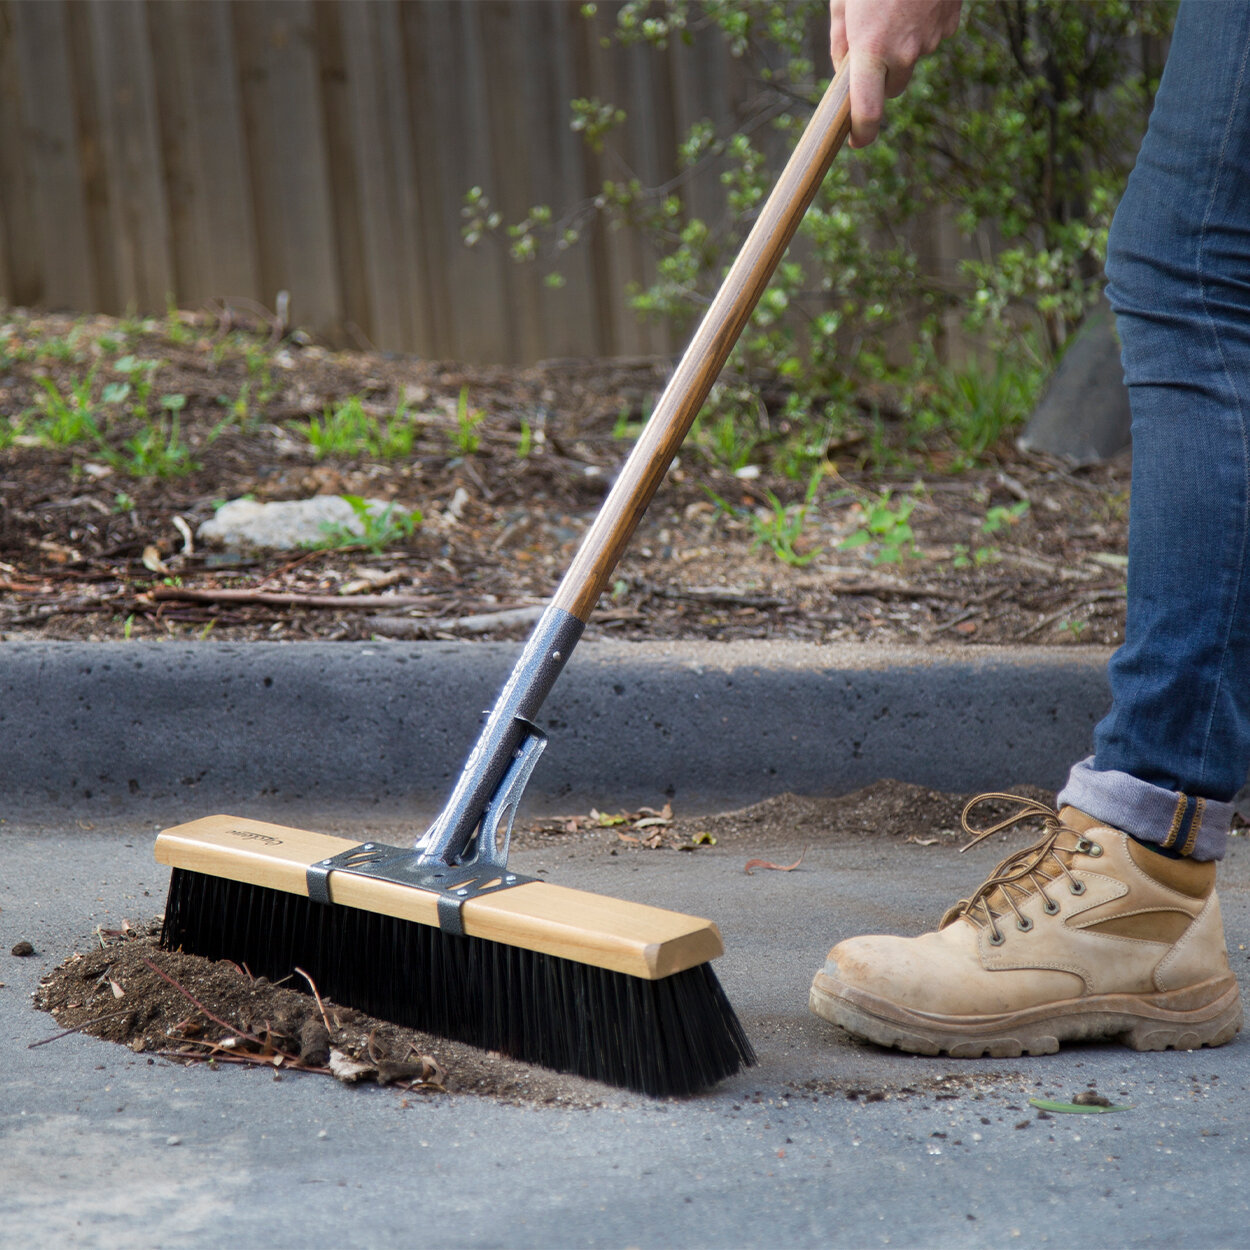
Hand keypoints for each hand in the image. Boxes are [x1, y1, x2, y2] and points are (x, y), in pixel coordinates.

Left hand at [829, 0, 961, 146]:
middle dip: (880, 76)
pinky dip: (921, 28)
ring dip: (901, 49)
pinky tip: (914, 1)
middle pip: (892, 88)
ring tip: (893, 11)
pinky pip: (931, 38)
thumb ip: (840, 39)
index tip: (855, 140)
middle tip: (870, 45)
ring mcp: (932, 40)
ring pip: (912, 61)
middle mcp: (904, 52)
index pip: (868, 111)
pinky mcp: (950, 24)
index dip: (862, 133)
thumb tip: (843, 68)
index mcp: (872, 50)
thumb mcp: (844, 0)